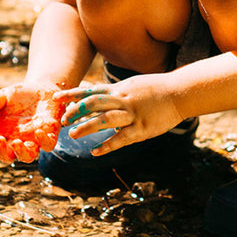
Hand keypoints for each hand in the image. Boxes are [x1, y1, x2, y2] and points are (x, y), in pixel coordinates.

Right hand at [0, 84, 67, 163]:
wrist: (42, 89)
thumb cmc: (20, 95)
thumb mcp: (4, 96)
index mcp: (3, 134)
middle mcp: (17, 140)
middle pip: (8, 156)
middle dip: (3, 152)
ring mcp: (34, 140)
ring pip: (28, 156)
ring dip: (22, 153)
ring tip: (17, 142)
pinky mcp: (50, 134)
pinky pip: (48, 145)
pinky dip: (44, 141)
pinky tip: (38, 131)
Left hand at [57, 73, 183, 155]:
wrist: (179, 93)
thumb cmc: (154, 89)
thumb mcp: (130, 85)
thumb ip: (111, 91)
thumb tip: (91, 91)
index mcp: (119, 89)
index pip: (91, 90)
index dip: (72, 94)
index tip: (56, 98)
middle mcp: (123, 100)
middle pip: (94, 104)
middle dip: (76, 112)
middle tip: (62, 121)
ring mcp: (133, 114)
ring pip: (105, 119)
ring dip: (87, 127)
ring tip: (73, 134)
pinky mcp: (142, 129)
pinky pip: (122, 138)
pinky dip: (107, 145)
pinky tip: (95, 152)